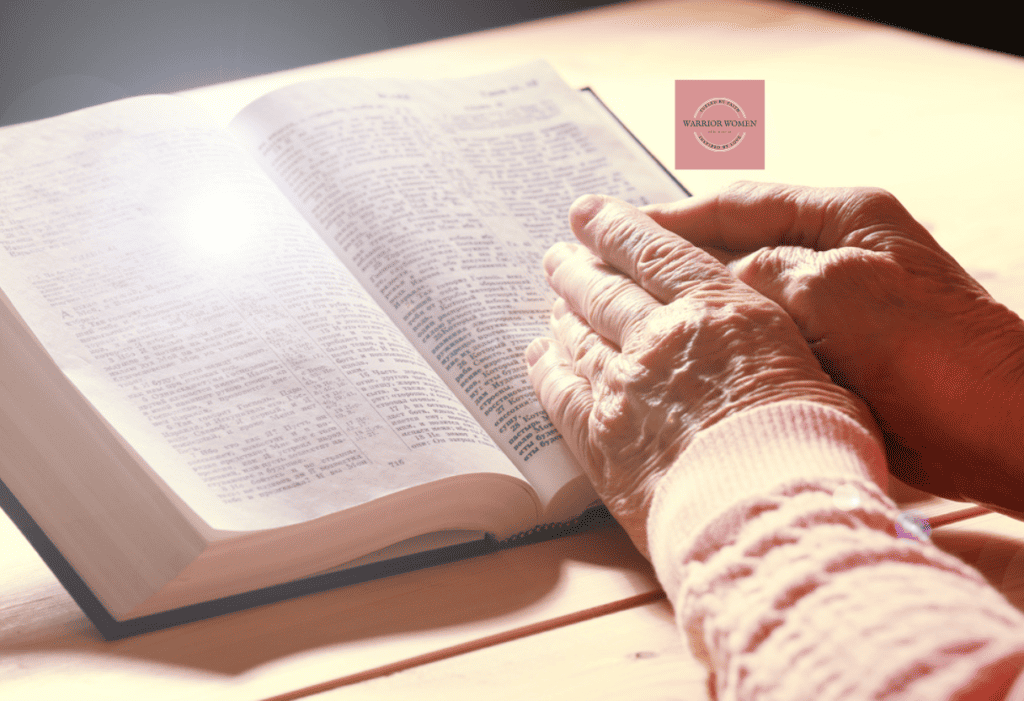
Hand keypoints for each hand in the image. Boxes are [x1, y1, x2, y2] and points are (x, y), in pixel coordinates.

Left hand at [525, 194, 881, 555]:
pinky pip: (560, 393)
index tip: (588, 212)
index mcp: (719, 310)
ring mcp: (624, 386)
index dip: (616, 228)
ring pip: (578, 336)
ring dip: (560, 314)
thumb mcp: (815, 370)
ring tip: (550, 302)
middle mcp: (662, 337)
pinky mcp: (600, 437)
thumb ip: (770, 349)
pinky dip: (545, 370)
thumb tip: (761, 351)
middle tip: (556, 256)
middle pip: (605, 291)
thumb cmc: (814, 446)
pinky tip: (537, 359)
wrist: (772, 510)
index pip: (656, 254)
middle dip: (577, 269)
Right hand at [644, 182, 1023, 514]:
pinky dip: (716, 342)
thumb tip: (706, 280)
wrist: (993, 428)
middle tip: (606, 263)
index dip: (670, 216)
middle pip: (733, 244)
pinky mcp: (830, 352)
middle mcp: (835, 252)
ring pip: (740, 294)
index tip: (612, 225)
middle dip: (670, 254)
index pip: (739, 204)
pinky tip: (677, 356)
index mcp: (844, 216)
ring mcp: (833, 303)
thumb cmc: (930, 351)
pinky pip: (756, 337)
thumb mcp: (833, 291)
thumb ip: (761, 272)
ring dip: (688, 301)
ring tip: (628, 309)